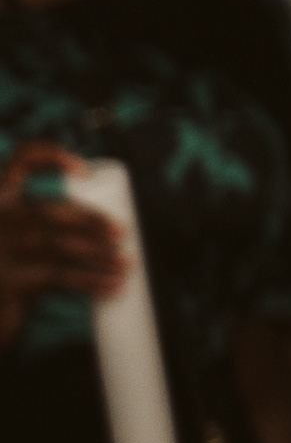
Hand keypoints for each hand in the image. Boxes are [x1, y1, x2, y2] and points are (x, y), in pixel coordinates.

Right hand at [0, 144, 122, 342]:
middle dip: (91, 219)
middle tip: (121, 233)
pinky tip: (113, 285)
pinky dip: (91, 280)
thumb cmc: (9, 271)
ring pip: (59, 242)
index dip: (50, 156)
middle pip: (50, 208)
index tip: (84, 172)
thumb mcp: (19, 236)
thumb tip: (107, 226)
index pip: (20, 162)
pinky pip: (59, 276)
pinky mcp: (11, 281)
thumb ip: (41, 223)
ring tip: (126, 264)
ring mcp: (2, 249)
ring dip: (99, 253)